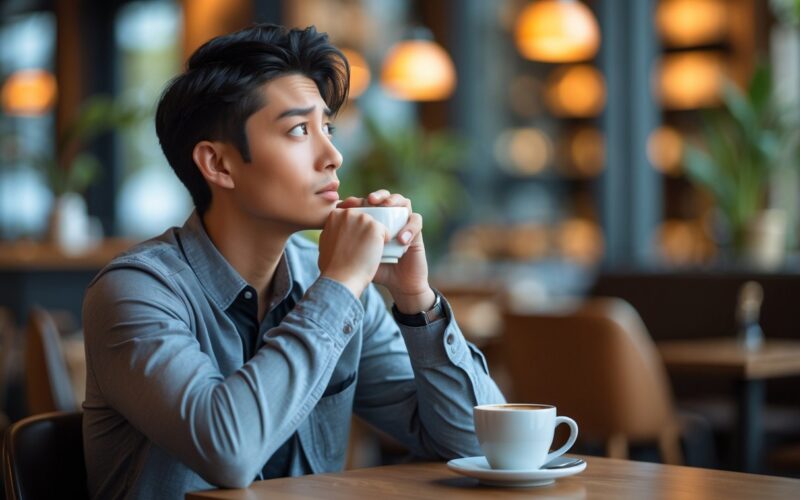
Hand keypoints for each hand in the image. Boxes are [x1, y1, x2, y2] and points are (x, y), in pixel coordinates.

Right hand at [318, 207, 386, 297]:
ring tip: (367, 253)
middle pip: (364, 220)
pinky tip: (374, 254)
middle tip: (360, 250)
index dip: (354, 232)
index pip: (352, 218)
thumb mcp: (325, 242)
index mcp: (335, 215)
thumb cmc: (332, 266)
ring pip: (375, 226)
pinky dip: (384, 243)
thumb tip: (337, 230)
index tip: (350, 245)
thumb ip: (332, 231)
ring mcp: (362, 219)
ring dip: (375, 238)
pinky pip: (386, 232)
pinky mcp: (375, 228)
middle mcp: (348, 213)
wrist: (341, 278)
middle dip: (365, 233)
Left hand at [337, 190, 434, 312]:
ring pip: (404, 202)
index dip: (356, 200)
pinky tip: (400, 240)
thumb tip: (326, 230)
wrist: (397, 284)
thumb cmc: (374, 270)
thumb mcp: (356, 255)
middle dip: (378, 194)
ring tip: (387, 207)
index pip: (366, 202)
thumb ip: (346, 243)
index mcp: (373, 221)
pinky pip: (416, 221)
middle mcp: (390, 218)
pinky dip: (409, 227)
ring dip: (395, 200)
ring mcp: (404, 223)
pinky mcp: (417, 232)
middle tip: (370, 199)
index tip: (345, 204)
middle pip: (386, 197)